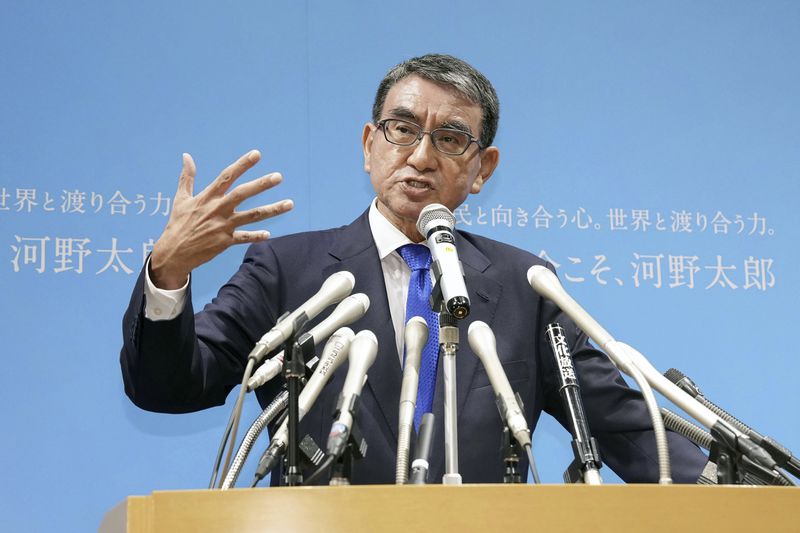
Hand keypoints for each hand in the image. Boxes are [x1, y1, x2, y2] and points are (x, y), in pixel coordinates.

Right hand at [149, 150, 293, 288]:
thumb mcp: (180, 199)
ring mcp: (222, 226)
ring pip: (252, 216)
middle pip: (242, 194)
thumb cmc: (177, 224)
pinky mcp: (225, 242)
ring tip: (290, 203)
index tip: (257, 154)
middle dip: (261, 184)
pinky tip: (269, 234)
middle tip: (279, 176)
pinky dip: (256, 236)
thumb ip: (187, 177)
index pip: (227, 176)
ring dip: (272, 210)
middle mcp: (217, 209)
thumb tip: (186, 156)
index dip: (242, 165)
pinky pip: (244, 238)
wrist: (173, 253)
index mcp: (207, 197)